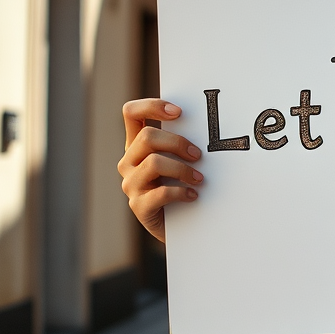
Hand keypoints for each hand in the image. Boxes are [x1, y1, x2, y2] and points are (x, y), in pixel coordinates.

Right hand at [118, 98, 202, 242]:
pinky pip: (161, 192)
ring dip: (182, 169)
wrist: (181, 227)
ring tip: (199, 178)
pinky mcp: (139, 206)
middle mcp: (128, 162)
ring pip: (154, 163)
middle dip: (177, 143)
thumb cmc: (182, 186)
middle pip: (147, 137)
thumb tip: (206, 126)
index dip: (152, 106)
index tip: (179, 112)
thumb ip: (180, 143)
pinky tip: (193, 195)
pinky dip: (181, 192)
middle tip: (197, 155)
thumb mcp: (178, 160)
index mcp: (136, 146)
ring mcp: (131, 184)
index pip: (131, 113)